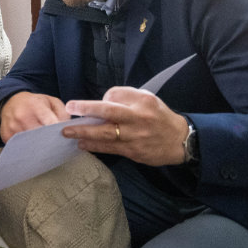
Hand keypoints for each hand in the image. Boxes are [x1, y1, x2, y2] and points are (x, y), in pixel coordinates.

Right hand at [0, 91, 70, 142]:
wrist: (10, 102)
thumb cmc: (33, 103)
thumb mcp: (51, 101)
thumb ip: (63, 112)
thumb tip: (66, 128)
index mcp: (34, 105)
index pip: (49, 121)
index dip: (57, 130)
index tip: (62, 135)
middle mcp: (21, 116)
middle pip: (40, 136)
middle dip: (50, 140)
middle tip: (55, 143)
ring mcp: (12, 127)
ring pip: (31, 144)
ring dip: (39, 147)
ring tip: (45, 144)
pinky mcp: (6, 136)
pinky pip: (21, 148)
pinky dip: (28, 148)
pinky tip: (32, 144)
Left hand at [63, 87, 189, 165]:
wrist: (179, 140)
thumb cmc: (159, 117)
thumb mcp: (147, 99)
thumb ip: (126, 97)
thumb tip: (102, 102)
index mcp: (142, 102)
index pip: (115, 95)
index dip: (99, 100)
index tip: (83, 105)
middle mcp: (139, 118)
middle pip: (109, 112)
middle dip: (87, 110)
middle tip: (69, 109)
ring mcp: (136, 136)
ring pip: (106, 134)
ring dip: (85, 133)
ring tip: (67, 133)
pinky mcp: (134, 152)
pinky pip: (110, 148)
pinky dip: (95, 147)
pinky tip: (82, 145)